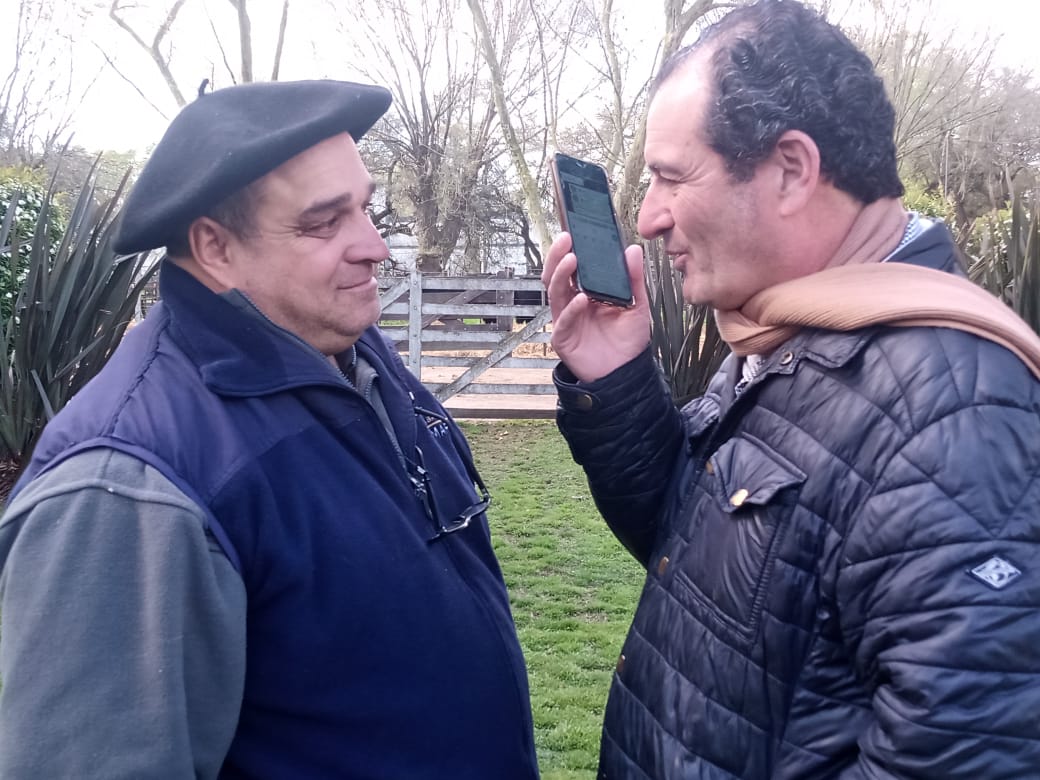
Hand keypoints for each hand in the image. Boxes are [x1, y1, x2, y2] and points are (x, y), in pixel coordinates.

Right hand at [541, 232, 650, 382]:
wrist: (626, 373)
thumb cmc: (628, 340)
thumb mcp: (637, 304)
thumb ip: (634, 279)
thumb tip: (632, 249)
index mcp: (585, 292)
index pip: (572, 267)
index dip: (569, 249)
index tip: (573, 229)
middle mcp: (571, 303)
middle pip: (556, 275)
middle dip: (558, 256)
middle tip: (566, 238)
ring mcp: (565, 320)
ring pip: (555, 292)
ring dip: (561, 274)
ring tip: (572, 260)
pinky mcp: (563, 338)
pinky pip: (563, 320)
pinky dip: (572, 309)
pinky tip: (582, 299)